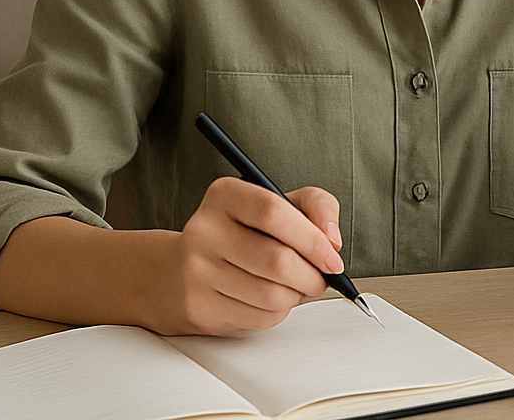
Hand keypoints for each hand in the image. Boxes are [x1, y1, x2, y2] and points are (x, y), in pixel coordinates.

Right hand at [163, 179, 342, 333]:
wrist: (182, 271)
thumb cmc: (242, 234)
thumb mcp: (280, 203)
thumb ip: (315, 206)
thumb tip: (331, 238)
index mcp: (226, 196)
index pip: (273, 212)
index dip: (312, 238)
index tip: (331, 256)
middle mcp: (206, 230)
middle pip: (277, 260)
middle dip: (312, 275)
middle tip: (320, 276)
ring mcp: (198, 270)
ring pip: (272, 295)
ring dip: (296, 295)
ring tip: (293, 286)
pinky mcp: (200, 306)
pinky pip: (260, 317)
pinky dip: (278, 312)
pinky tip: (270, 298)